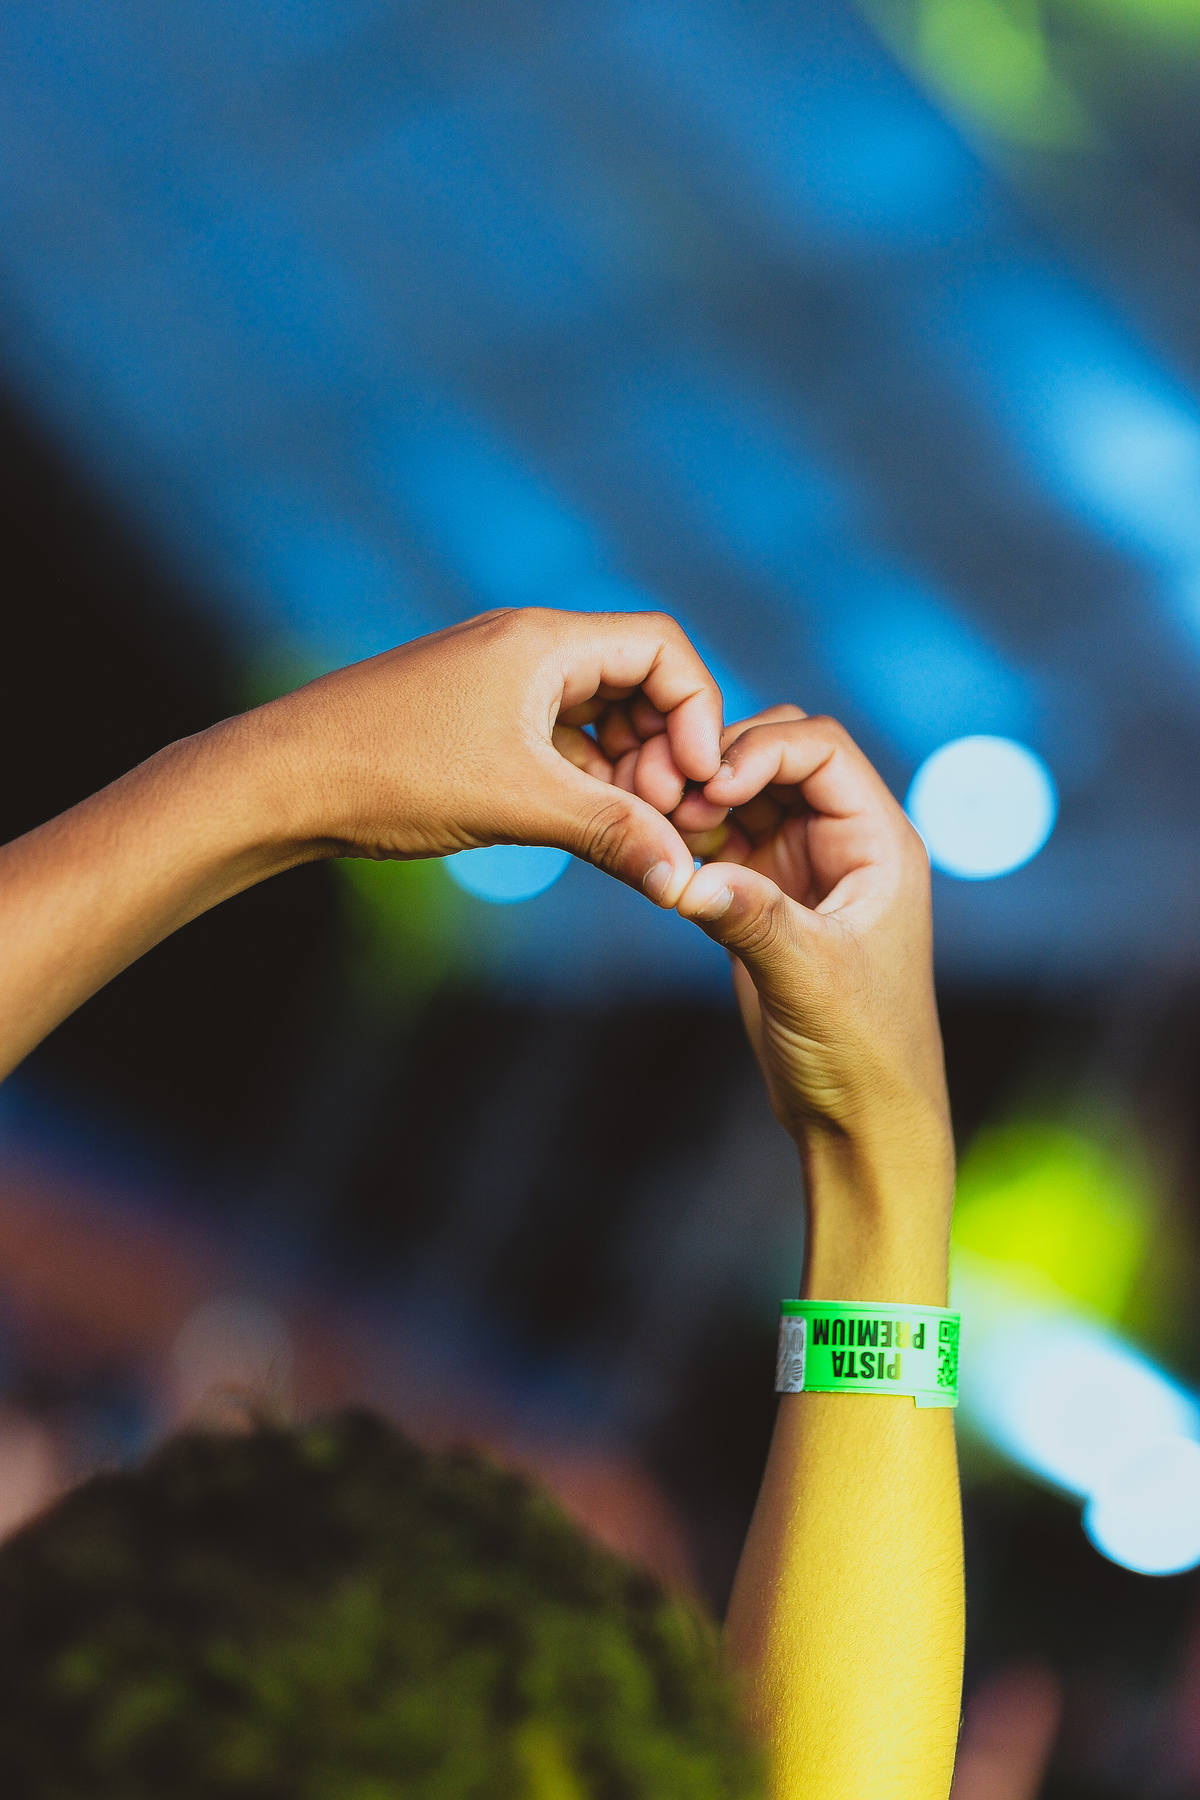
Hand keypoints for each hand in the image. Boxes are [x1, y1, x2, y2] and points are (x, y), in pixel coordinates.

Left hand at [254, 608, 722, 906]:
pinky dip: (585, 781)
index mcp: (542, 641)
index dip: (698, 712)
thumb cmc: (388, 773)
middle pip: (638, 680)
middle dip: (666, 747)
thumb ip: (612, 832)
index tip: (698, 782)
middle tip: (666, 815)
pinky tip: (589, 831)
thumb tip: (683, 878)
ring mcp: (498, 686)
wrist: (277, 782)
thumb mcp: (516, 804)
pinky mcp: (475, 725)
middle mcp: (525, 650)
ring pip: (599, 718)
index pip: (662, 647)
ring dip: (629, 771)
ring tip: (632, 830)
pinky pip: (558, 743)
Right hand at [674, 707, 952, 1205]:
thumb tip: (685, 873)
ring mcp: (802, 867)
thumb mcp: (811, 978)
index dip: (762, 750)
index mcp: (880, 842)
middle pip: (778, 755)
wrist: (856, 1119)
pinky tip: (658, 856)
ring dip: (698, 799)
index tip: (709, 786)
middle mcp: (844, 842)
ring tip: (655, 824)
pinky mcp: (765, 898)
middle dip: (722, 764)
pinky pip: (721, 842)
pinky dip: (687, 839)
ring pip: (743, 794)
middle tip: (670, 800)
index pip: (821, 750)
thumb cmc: (863, 1051)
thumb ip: (754, 918)